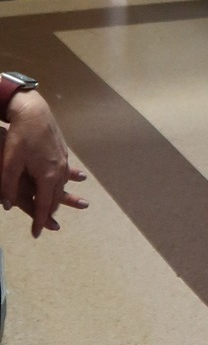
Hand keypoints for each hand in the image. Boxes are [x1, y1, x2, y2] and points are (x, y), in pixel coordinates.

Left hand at [1, 92, 87, 235]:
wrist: (34, 111)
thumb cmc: (20, 136)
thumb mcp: (10, 162)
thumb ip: (7, 185)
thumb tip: (6, 206)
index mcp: (47, 175)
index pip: (44, 205)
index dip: (40, 221)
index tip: (36, 234)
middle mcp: (59, 170)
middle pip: (56, 198)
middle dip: (49, 212)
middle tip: (42, 224)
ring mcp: (63, 161)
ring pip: (61, 187)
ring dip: (57, 199)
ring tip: (52, 208)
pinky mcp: (63, 152)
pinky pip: (64, 175)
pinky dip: (62, 184)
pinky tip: (61, 185)